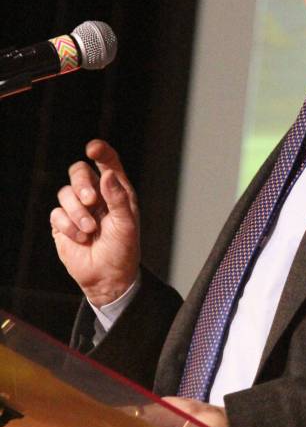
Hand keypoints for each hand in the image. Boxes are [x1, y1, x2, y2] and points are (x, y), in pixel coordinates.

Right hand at [50, 139, 139, 305]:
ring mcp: (77, 209)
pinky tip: (81, 239)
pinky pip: (56, 213)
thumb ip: (118, 199)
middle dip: (82, 184)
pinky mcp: (62, 223)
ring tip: (90, 231)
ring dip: (77, 212)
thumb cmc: (123, 250)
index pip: (107, 162)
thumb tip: (107, 175)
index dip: (100, 151)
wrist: (108, 277)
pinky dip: (69, 226)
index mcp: (116, 191)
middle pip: (78, 171)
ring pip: (65, 193)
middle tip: (91, 201)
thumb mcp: (127, 224)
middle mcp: (96, 196)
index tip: (93, 149)